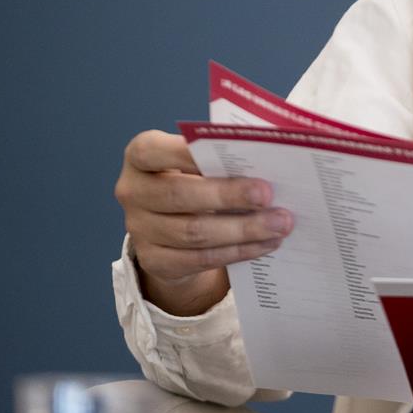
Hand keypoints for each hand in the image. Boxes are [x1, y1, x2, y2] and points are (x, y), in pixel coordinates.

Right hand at [114, 130, 292, 315]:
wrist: (174, 223)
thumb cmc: (197, 176)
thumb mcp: (201, 158)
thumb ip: (222, 154)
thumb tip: (269, 158)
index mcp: (141, 156)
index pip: (153, 151)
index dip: (188, 152)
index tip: (233, 152)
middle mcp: (133, 191)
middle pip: (178, 195)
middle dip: (228, 195)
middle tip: (267, 195)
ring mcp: (139, 229)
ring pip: (193, 233)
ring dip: (242, 230)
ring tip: (279, 224)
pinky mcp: (154, 261)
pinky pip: (199, 259)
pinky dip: (237, 251)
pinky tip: (266, 244)